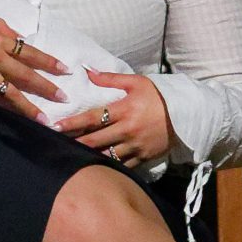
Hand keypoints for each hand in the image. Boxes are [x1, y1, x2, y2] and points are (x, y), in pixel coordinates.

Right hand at [0, 13, 68, 118]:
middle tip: (63, 98)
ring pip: (11, 96)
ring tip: (43, 120)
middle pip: (26, 76)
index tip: (65, 70)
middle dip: (47, 88)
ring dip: (28, 109)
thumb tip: (18, 37)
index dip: (49, 62)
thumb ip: (1, 27)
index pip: (30, 53)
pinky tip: (11, 124)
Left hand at [53, 69, 173, 167]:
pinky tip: (91, 170)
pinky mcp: (142, 158)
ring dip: (86, 158)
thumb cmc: (159, 96)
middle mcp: (128, 130)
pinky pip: (120, 167)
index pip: (93, 118)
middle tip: (53, 146)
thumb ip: (110, 78)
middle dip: (73, 144)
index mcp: (125, 109)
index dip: (73, 123)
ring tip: (68, 159)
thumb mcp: (137, 82)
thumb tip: (87, 71)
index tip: (55, 126)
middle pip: (95, 140)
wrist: (187, 115)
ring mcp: (135, 146)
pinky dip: (106, 168)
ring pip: (105, 156)